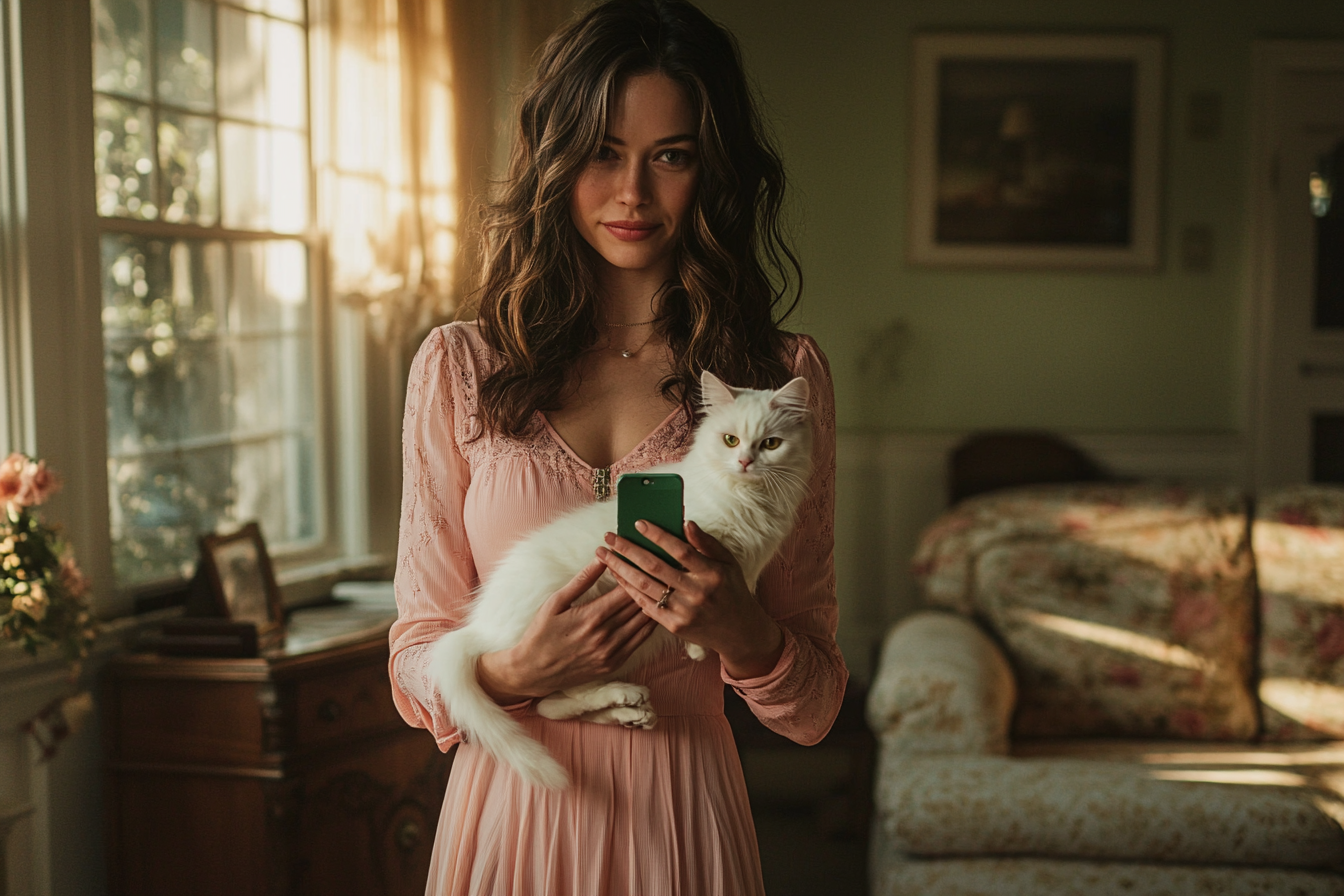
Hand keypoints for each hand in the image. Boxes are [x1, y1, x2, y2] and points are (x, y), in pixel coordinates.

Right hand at [476, 559, 658, 703]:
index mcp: (592, 616)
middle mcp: (606, 635)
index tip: (647, 560)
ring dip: (655, 605)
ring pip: (643, 624)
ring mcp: (612, 652)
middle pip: (638, 605)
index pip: (626, 590)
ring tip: (664, 588)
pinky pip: (640, 642)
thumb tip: (602, 557)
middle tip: (662, 570)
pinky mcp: (613, 665)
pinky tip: (655, 613)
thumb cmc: (541, 633)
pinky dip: (649, 625)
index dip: (638, 574)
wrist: (533, 672)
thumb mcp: (556, 602)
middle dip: (650, 586)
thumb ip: (582, 580)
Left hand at [596, 520, 784, 679]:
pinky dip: (628, 589)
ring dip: (621, 568)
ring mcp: (684, 611)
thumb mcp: (729, 563)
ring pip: (645, 586)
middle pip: (655, 567)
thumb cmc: (732, 591)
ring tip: (604, 554)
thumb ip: (707, 543)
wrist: (738, 632)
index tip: (638, 523)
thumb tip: (686, 523)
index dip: (658, 535)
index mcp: (712, 574)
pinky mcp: (674, 626)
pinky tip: (617, 575)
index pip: (680, 550)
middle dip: (628, 549)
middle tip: (610, 536)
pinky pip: (645, 604)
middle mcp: (697, 593)